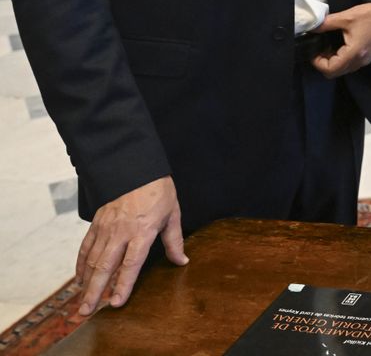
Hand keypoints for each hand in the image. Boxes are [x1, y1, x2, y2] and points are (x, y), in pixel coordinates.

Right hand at [75, 176, 187, 315]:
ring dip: (86, 283)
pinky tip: (79, 279)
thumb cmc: (159, 192)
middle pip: (105, 267)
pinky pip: (86, 247)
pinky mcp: (96, 223)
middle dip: (95, 291)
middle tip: (86, 312)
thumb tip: (182, 261)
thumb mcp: (173, 215)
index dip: (123, 285)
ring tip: (82, 302)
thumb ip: (174, 241)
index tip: (116, 303)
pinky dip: (81, 265)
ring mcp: (106, 228)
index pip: (131, 264)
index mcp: (142, 231)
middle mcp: (121, 232)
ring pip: (92, 260)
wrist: (137, 168)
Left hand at [310, 1, 370, 77]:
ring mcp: (364, 61)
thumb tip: (313, 27)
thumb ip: (328, 23)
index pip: (330, 69)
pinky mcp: (367, 57)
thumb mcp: (348, 16)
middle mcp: (359, 61)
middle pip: (335, 73)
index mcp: (354, 53)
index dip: (318, 63)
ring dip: (333, 62)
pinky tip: (340, 46)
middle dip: (323, 63)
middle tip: (319, 49)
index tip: (313, 51)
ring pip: (342, 70)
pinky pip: (349, 65)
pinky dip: (341, 60)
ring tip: (329, 46)